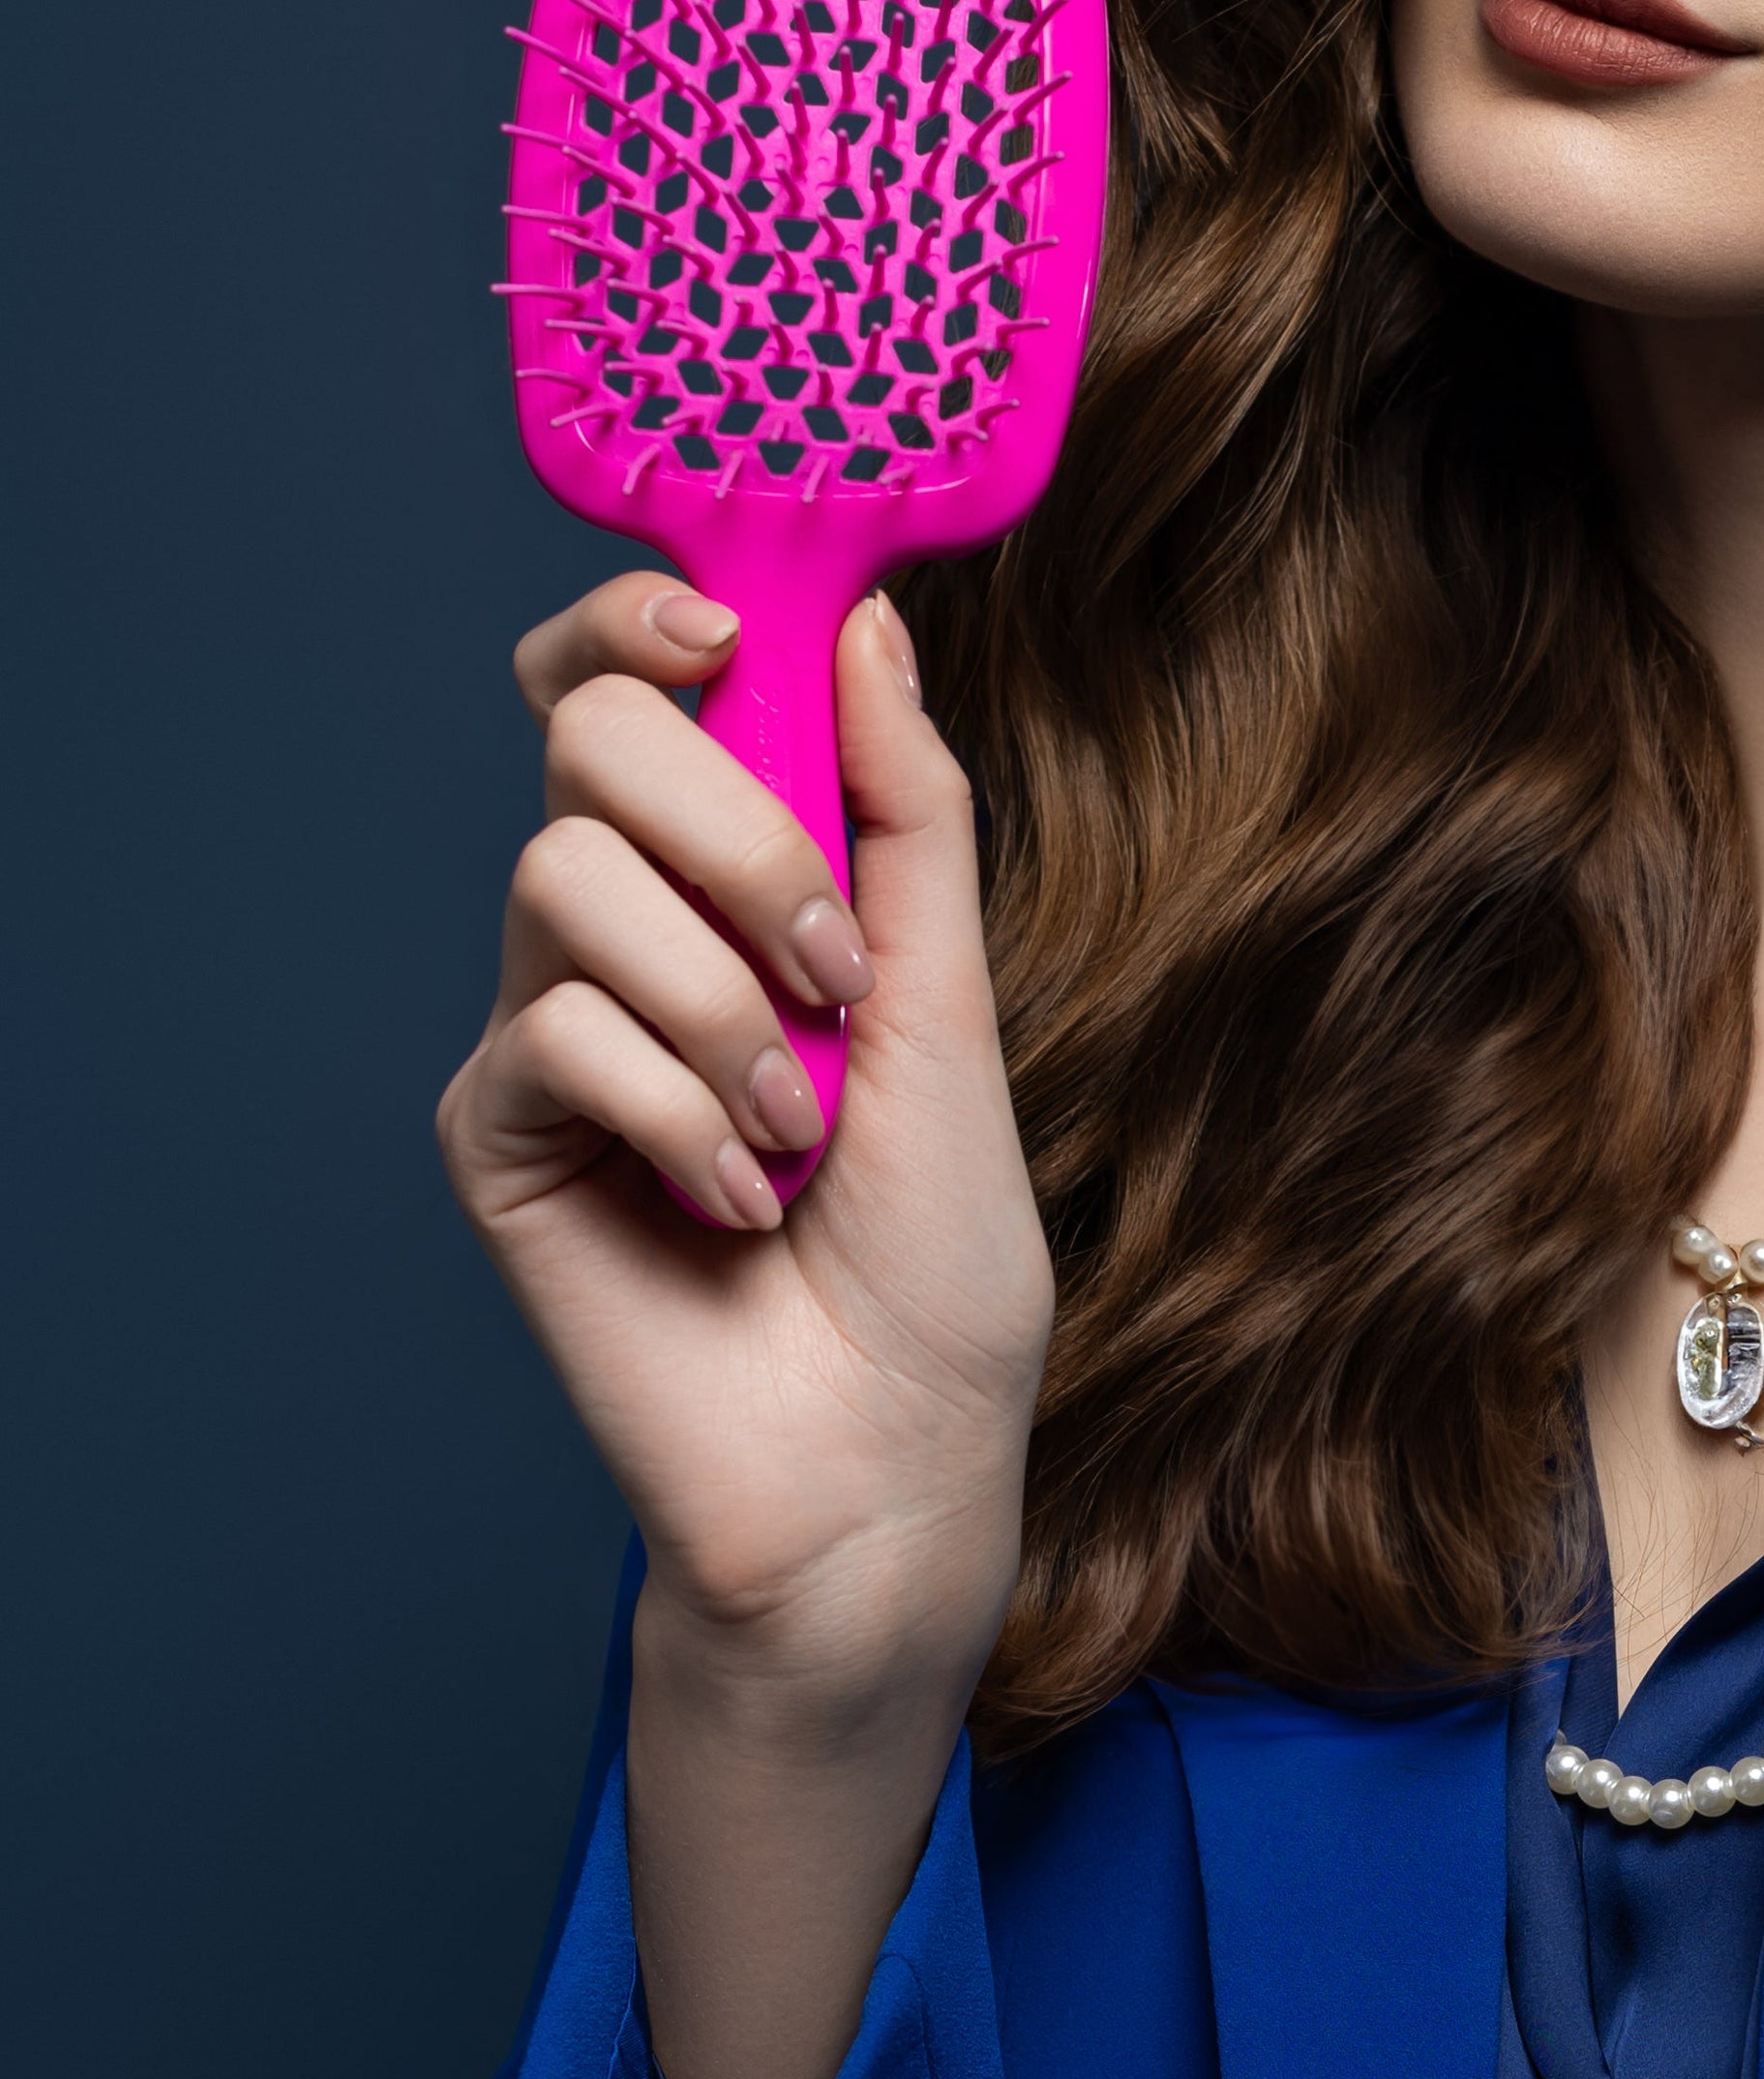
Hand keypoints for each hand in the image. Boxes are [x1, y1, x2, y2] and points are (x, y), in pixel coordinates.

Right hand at [436, 574, 1053, 1716]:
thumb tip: (870, 628)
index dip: (643, 621)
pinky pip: (551, 1031)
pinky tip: (732, 1201)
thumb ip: (909, 819)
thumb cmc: (935, 1255)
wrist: (890, 1456)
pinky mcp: (495, 1139)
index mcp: (731, 883)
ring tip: (799, 1128)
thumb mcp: (953, 1007)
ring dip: (724, 1002)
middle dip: (732, 826)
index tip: (722, 629)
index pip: (630, 689)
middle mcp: (624, 936)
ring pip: (567, 876)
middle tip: (834, 965)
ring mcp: (549, 1034)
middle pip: (583, 740)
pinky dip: (673, 1110)